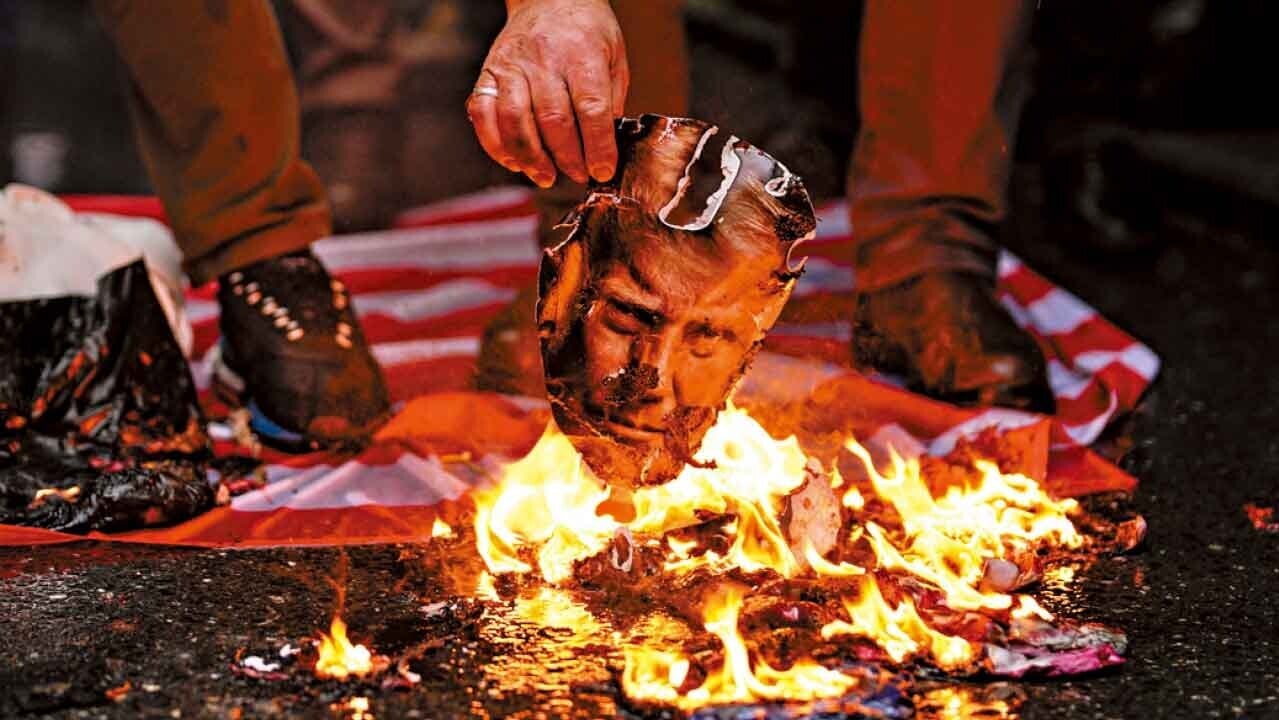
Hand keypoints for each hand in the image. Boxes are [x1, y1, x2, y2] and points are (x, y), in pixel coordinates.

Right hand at [466, 0, 629, 187]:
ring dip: (531, 157)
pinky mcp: (488, 74)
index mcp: (582, 53)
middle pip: (553, 119)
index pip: (591, 108)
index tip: (602, 170)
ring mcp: (512, 66)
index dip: (597, 146)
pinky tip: (513, 161)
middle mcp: (544, 59)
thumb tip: (605, 145)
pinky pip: (483, 114)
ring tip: (546, 176)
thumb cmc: (585, 30)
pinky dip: (495, 144)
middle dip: (567, 157)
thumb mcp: (614, 55)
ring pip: (515, 120)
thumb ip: (611, 98)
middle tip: (578, 176)